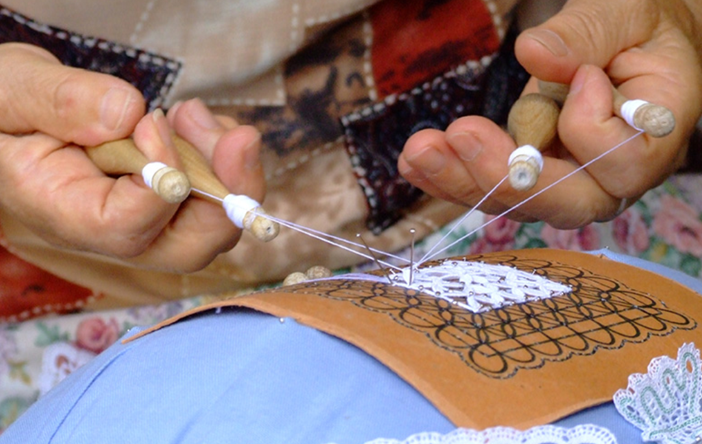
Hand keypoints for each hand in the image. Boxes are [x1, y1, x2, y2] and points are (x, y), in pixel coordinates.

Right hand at [0, 43, 263, 270]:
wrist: (13, 115)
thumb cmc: (6, 109)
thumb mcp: (12, 91)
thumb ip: (61, 103)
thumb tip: (128, 116)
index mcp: (64, 213)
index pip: (129, 228)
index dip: (161, 182)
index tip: (153, 123)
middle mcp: (113, 228)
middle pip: (190, 246)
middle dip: (229, 195)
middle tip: (237, 138)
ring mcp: (146, 215)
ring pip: (212, 220)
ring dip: (225, 166)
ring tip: (192, 114)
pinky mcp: (167, 196)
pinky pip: (213, 192)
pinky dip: (219, 155)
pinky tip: (191, 120)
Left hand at [399, 0, 701, 227]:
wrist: (628, 50)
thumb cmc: (637, 30)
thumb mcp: (623, 14)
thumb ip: (586, 35)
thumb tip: (534, 55)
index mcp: (656, 137)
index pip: (623, 162)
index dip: (590, 126)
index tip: (582, 77)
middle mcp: (614, 177)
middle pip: (564, 202)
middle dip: (506, 174)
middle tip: (460, 136)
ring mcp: (569, 183)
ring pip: (517, 203)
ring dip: (462, 178)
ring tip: (419, 150)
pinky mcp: (531, 178)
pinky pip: (490, 189)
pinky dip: (450, 176)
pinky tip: (415, 162)